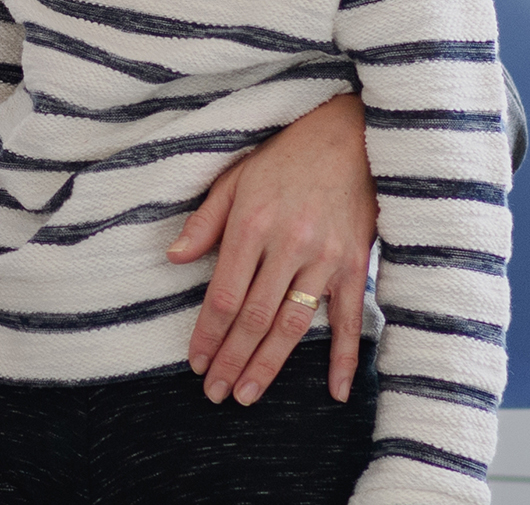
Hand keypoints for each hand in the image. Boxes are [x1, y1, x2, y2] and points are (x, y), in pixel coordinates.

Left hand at [168, 92, 374, 404]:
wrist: (348, 136)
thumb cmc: (284, 156)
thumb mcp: (234, 178)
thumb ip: (205, 222)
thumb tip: (173, 258)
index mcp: (251, 225)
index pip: (224, 295)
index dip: (208, 334)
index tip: (195, 362)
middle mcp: (288, 246)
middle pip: (254, 318)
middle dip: (231, 359)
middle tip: (214, 393)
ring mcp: (325, 259)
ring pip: (293, 326)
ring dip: (269, 365)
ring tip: (247, 394)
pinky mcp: (355, 264)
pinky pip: (349, 319)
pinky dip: (343, 358)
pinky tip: (334, 391)